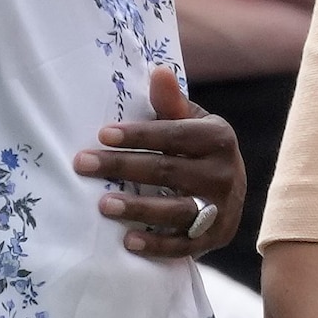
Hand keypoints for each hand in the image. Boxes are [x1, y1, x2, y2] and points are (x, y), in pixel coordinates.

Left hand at [74, 65, 244, 258]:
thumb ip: (171, 104)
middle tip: (83, 164)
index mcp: (218, 138)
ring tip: (103, 204)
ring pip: (176, 210)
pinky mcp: (214, 237)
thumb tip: (158, 72)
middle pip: (168, 170)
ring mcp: (221, 208)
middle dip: (123, 167)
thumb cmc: (199, 149)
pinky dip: (156, 245)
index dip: (138, 135)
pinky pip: (184, 245)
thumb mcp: (193, 122)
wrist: (234, 190)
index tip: (102, 134)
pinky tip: (127, 241)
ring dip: (138, 208)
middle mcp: (224, 173)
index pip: (174, 135)